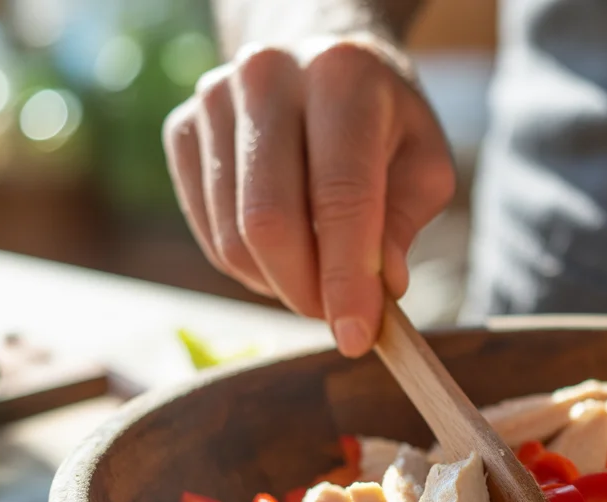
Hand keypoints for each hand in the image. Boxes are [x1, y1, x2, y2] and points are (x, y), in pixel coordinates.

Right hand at [163, 34, 454, 355]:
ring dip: (278, 284)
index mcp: (341, 75)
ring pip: (232, 236)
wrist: (319, 58)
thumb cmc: (383, 124)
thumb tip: (383, 288)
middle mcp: (268, 76)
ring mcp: (214, 100)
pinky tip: (285, 255)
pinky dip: (249, 267)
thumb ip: (405, 224)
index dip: (347, 277)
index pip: (340, 196)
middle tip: (338, 320)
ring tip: (320, 282)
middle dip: (306, 291)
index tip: (357, 338)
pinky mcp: (182, 129)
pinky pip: (208, 232)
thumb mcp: (424, 165)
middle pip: (269, 221)